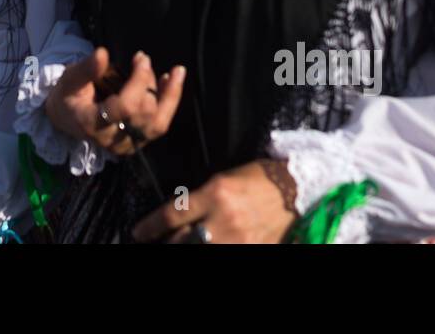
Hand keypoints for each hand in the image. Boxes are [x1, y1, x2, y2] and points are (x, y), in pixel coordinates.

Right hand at [44, 48, 184, 155]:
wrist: (67, 119)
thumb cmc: (68, 96)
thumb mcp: (69, 79)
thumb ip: (86, 69)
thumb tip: (103, 53)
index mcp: (92, 123)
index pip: (125, 107)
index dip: (138, 82)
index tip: (141, 58)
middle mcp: (111, 139)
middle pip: (143, 113)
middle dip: (148, 82)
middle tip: (142, 59)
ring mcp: (126, 144)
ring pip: (157, 124)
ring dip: (170, 96)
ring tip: (177, 72)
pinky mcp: (137, 143)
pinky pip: (158, 126)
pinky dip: (169, 104)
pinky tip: (171, 84)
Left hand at [133, 159, 297, 243]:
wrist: (297, 190)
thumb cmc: (257, 178)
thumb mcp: (223, 180)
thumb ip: (199, 199)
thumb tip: (175, 219)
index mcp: (215, 193)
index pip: (172, 216)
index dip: (149, 228)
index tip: (138, 233)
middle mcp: (224, 218)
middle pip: (181, 241)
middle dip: (163, 245)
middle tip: (153, 244)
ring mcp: (239, 238)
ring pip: (198, 251)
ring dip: (181, 248)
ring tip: (172, 245)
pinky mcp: (253, 251)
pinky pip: (222, 256)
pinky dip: (208, 253)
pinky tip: (203, 249)